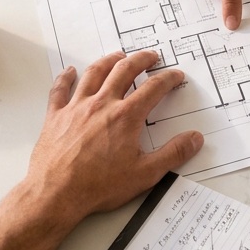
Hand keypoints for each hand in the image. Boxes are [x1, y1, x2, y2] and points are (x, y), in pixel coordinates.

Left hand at [23, 51, 202, 228]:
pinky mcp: (56, 116)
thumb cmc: (97, 186)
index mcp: (125, 116)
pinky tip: (69, 71)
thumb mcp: (144, 174)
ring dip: (108, 61)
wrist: (57, 194)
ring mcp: (77, 107)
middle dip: (140, 59)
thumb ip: (173, 154)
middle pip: (124, 70)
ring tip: (117, 56)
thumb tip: (194, 139)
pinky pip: (60, 89)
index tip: (174, 75)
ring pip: (94, 73)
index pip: (153, 88)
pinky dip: (65, 77)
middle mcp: (102, 104)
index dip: (168, 78)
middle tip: (150, 56)